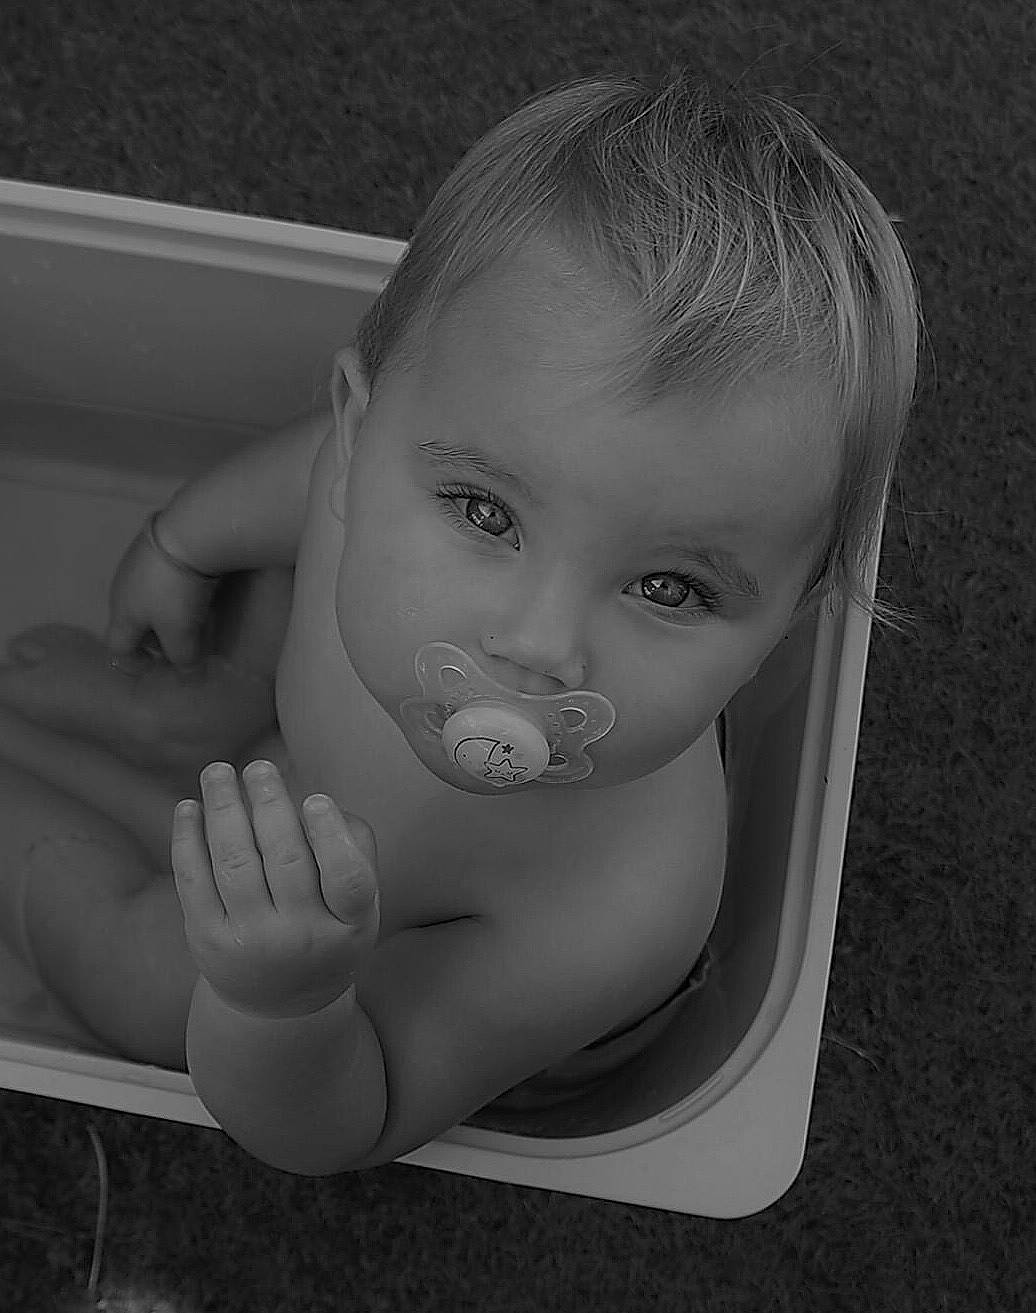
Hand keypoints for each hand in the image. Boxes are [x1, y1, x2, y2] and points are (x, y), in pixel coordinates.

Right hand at [106, 515, 219, 673]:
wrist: (188, 533)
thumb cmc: (177, 592)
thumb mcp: (181, 633)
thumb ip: (183, 657)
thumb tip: (188, 673)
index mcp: (122, 614)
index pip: (117, 646)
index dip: (133, 662)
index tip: (155, 667)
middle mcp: (121, 588)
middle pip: (129, 621)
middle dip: (150, 636)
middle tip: (176, 642)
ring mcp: (135, 562)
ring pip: (143, 597)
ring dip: (161, 611)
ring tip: (187, 615)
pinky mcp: (153, 543)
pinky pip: (157, 576)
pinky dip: (170, 588)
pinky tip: (191, 586)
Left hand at [172, 760, 379, 1018]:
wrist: (279, 1002)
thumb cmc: (327, 928)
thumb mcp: (358, 902)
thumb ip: (354, 846)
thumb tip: (320, 803)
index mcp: (350, 925)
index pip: (347, 880)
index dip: (330, 836)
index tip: (314, 798)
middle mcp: (302, 939)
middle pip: (285, 862)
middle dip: (268, 805)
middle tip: (259, 767)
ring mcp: (252, 942)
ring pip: (234, 864)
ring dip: (223, 809)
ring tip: (218, 771)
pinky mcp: (207, 941)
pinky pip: (193, 881)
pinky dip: (187, 840)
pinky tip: (188, 807)